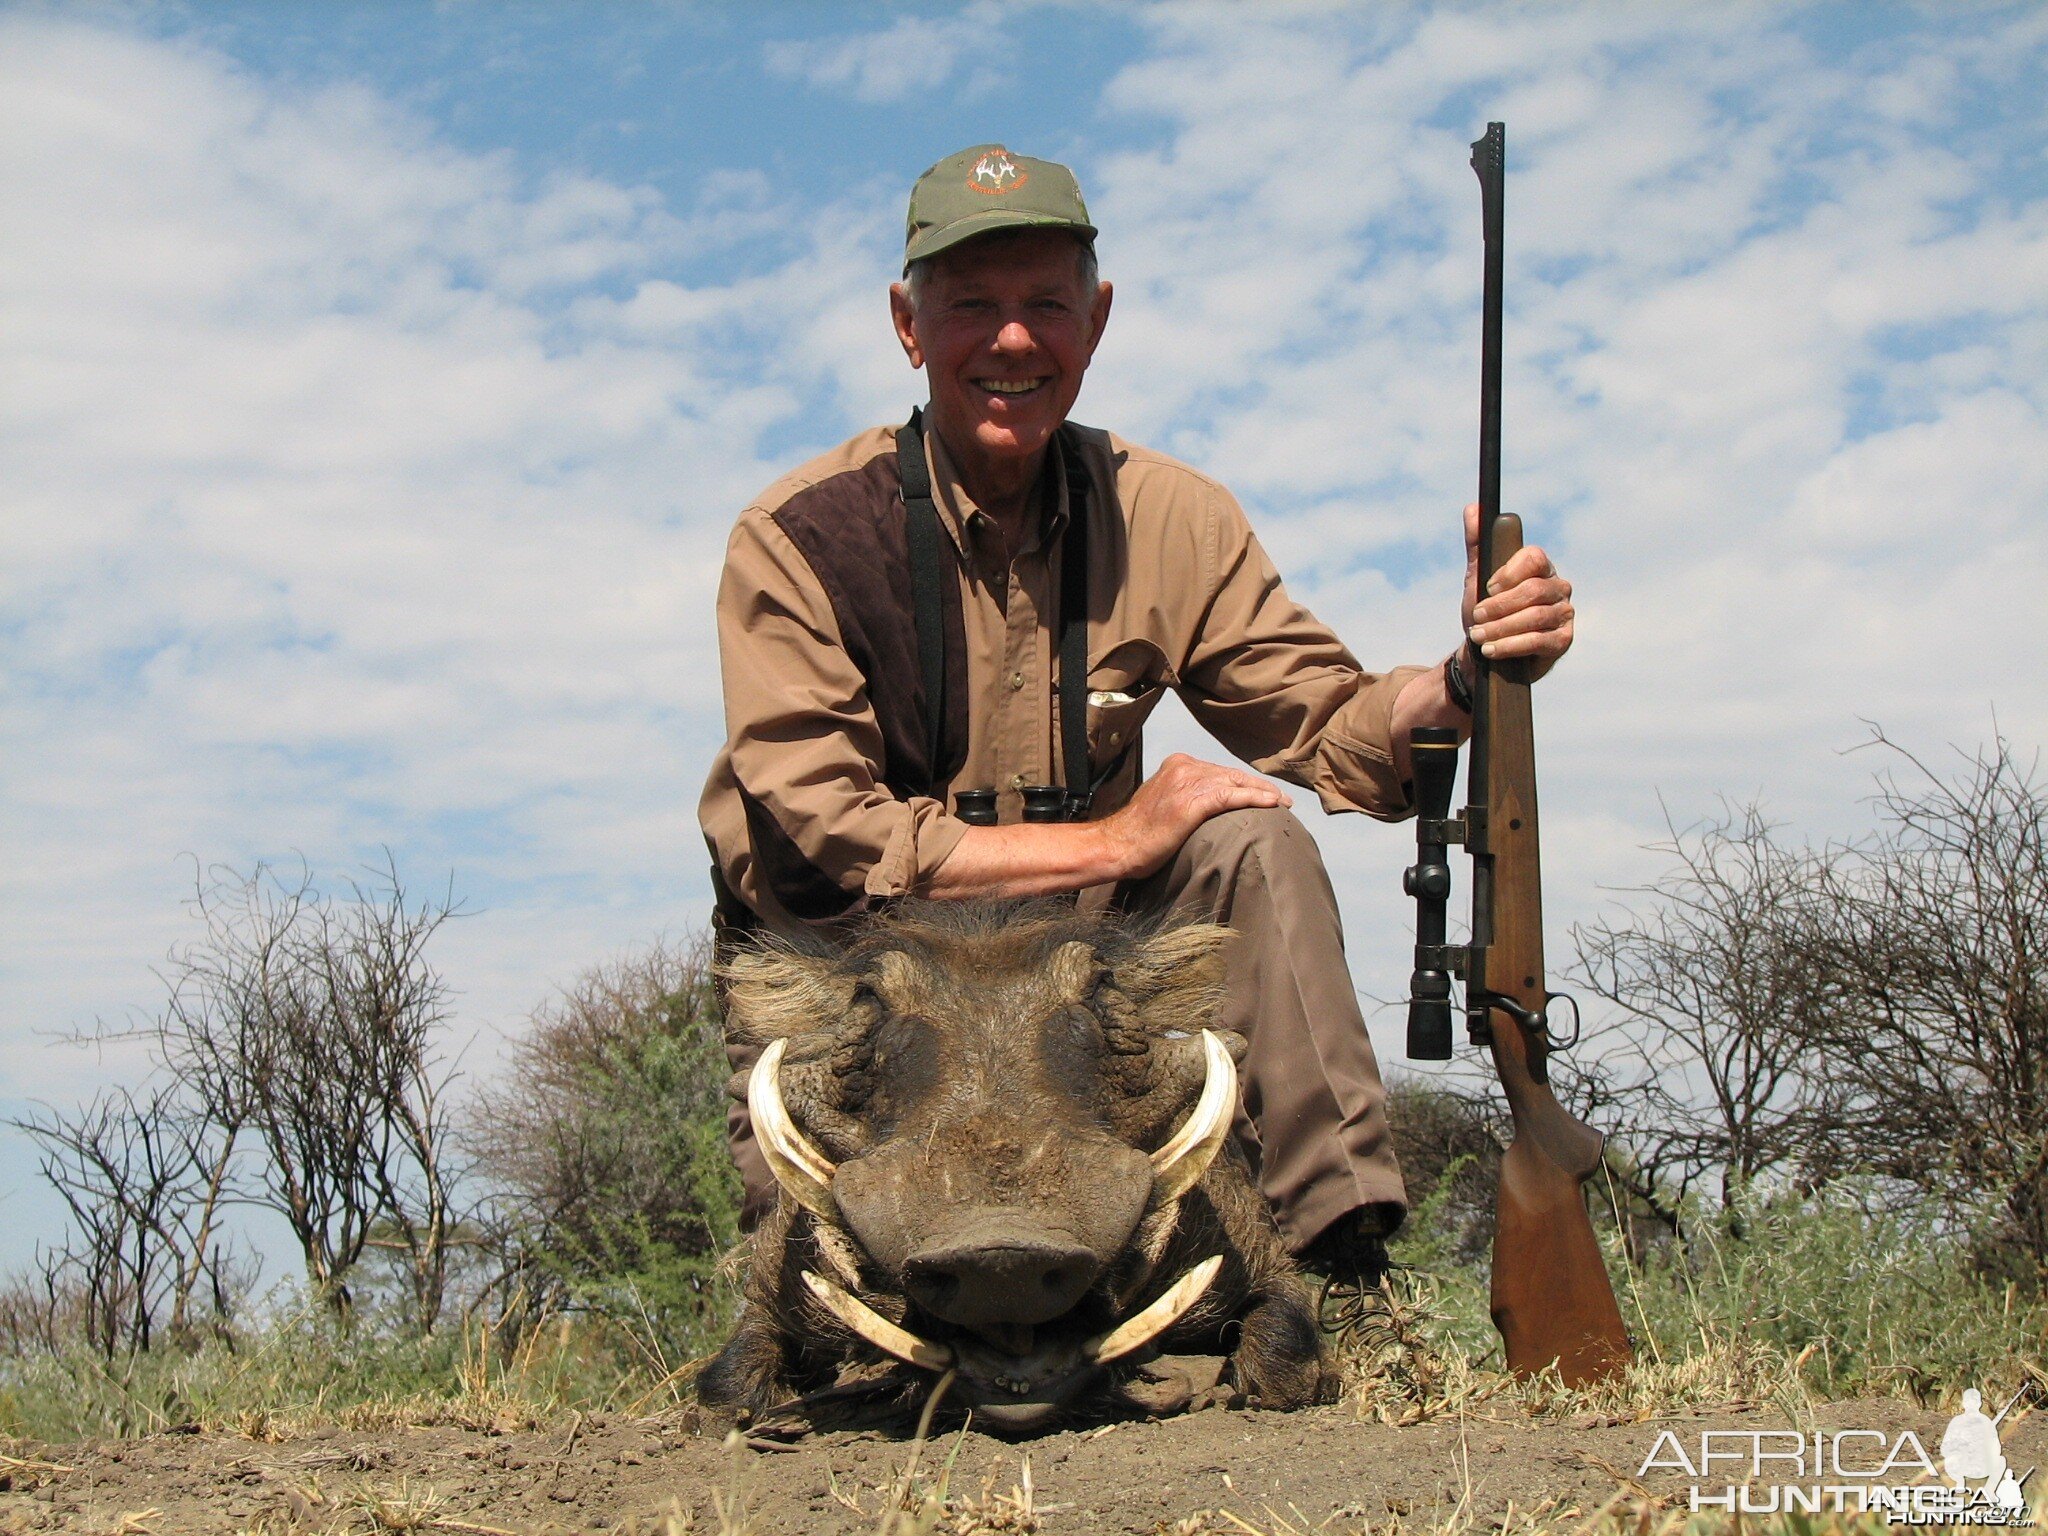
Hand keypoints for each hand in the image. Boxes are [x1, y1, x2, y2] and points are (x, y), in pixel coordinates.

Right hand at [1101, 753, 1290, 880]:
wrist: (1118, 845)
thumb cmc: (1139, 834)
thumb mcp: (1164, 803)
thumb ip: (1187, 796)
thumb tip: (1211, 806)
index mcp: (1177, 765)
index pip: (1220, 771)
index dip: (1245, 783)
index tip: (1265, 793)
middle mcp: (1184, 768)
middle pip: (1232, 774)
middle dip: (1260, 787)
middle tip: (1283, 799)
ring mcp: (1188, 783)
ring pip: (1237, 783)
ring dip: (1264, 793)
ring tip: (1283, 804)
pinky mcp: (1192, 801)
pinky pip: (1232, 796)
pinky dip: (1255, 799)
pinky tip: (1272, 804)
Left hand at [1460, 502, 1573, 679]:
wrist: (1488, 653)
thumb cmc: (1486, 611)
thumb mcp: (1478, 576)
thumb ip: (1478, 544)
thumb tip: (1473, 508)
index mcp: (1540, 567)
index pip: (1534, 557)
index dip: (1510, 572)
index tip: (1488, 587)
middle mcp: (1558, 587)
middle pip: (1533, 590)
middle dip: (1499, 606)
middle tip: (1476, 617)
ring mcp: (1563, 614)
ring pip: (1535, 616)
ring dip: (1501, 628)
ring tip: (1478, 636)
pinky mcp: (1563, 640)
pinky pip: (1539, 640)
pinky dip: (1511, 645)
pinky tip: (1491, 650)